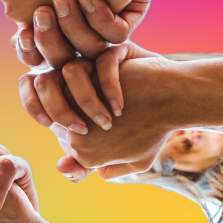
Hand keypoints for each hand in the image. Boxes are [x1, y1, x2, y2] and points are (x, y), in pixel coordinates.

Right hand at [14, 0, 150, 68]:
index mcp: (46, 29)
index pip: (32, 56)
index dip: (27, 50)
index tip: (23, 32)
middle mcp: (74, 35)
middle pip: (58, 59)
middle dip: (49, 39)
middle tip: (44, 11)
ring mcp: (99, 29)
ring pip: (89, 50)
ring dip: (75, 26)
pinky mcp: (122, 18)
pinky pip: (116, 34)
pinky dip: (102, 18)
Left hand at [20, 50, 186, 181]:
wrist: (178, 102)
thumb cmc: (149, 131)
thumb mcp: (122, 158)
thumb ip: (88, 166)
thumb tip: (61, 167)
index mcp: (71, 103)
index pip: (43, 112)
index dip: (60, 128)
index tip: (86, 140)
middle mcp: (77, 81)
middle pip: (46, 90)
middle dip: (67, 117)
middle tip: (93, 132)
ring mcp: (96, 65)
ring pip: (67, 72)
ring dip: (84, 100)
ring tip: (106, 120)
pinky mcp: (115, 54)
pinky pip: (100, 64)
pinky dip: (109, 87)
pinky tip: (121, 107)